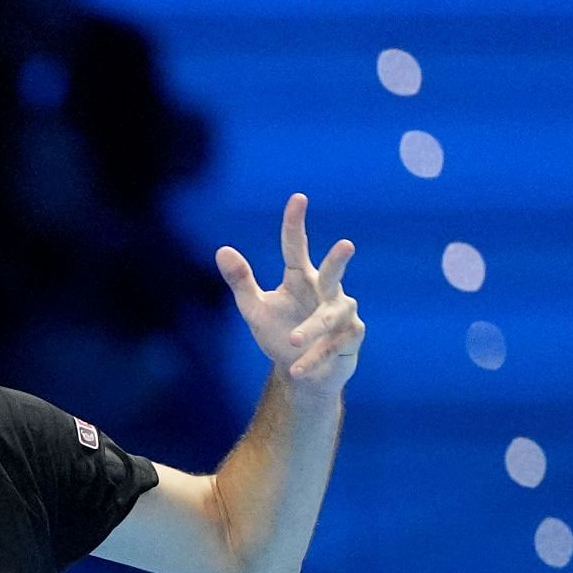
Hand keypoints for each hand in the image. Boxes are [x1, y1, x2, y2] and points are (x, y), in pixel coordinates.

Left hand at [216, 193, 364, 390]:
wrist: (303, 372)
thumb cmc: (280, 333)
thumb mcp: (255, 310)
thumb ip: (241, 282)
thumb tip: (221, 250)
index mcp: (301, 278)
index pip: (296, 248)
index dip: (295, 225)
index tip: (298, 199)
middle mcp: (326, 291)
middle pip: (333, 272)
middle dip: (339, 260)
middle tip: (346, 245)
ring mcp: (342, 314)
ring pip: (329, 316)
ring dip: (310, 329)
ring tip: (292, 341)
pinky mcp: (350, 338)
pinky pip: (331, 346)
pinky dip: (313, 359)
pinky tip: (297, 370)